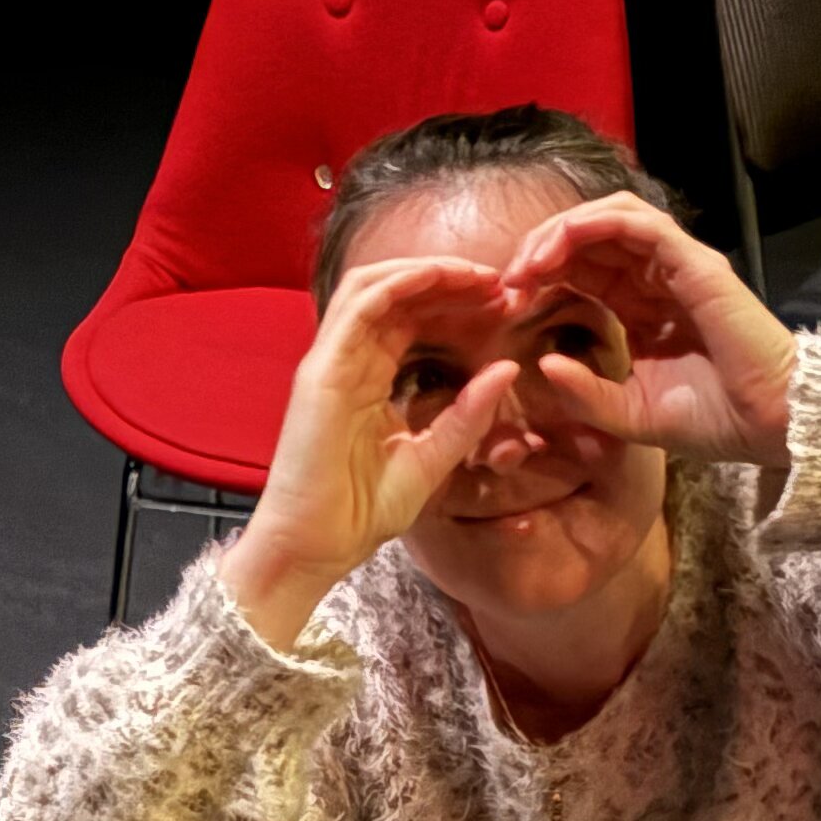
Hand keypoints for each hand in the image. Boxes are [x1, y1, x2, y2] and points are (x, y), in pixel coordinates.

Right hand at [219, 254, 530, 649]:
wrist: (314, 549)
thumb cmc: (359, 514)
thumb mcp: (432, 460)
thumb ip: (467, 417)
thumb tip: (507, 369)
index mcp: (370, 380)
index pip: (412, 320)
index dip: (457, 304)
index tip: (504, 305)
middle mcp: (348, 363)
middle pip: (397, 296)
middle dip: (449, 280)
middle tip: (502, 282)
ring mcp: (330, 362)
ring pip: (375, 286)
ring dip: (427, 272)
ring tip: (478, 275)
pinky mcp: (320, 371)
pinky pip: (358, 307)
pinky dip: (400, 283)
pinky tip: (441, 278)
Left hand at [492, 194, 799, 468]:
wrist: (767, 424)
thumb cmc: (711, 422)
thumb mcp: (628, 415)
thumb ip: (585, 394)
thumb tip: (543, 364)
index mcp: (640, 307)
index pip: (583, 266)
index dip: (542, 272)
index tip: (510, 301)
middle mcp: (656, 278)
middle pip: (590, 234)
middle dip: (541, 247)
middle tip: (510, 279)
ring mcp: (676, 265)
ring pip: (610, 217)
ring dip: (562, 230)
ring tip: (530, 263)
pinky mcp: (693, 262)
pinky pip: (639, 222)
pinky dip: (595, 224)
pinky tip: (562, 245)